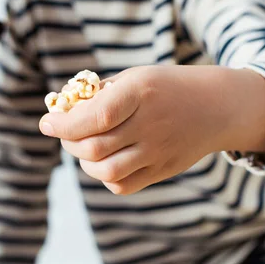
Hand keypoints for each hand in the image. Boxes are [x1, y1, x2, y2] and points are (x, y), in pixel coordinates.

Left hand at [39, 66, 264, 194]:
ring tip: (85, 148)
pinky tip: (106, 161)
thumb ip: (101, 96)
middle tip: (66, 134)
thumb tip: (63, 113)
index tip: (47, 123)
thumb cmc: (167, 88)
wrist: (217, 107)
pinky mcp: (161, 170)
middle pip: (94, 148)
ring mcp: (157, 151)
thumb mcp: (136, 78)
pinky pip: (122, 185)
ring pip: (105, 171)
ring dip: (84, 162)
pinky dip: (105, 177)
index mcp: (141, 93)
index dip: (64, 124)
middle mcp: (150, 124)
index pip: (94, 116)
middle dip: (69, 142)